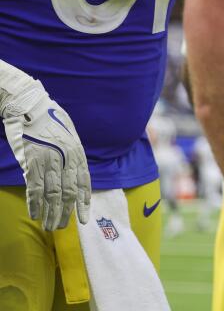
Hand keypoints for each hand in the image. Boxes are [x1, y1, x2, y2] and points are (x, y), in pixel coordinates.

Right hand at [1, 80, 90, 229]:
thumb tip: (75, 173)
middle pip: (68, 192)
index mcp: (77, 152)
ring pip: (52, 194)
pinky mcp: (31, 162)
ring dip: (51, 213)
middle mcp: (66, 158)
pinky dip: (35, 204)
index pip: (84, 182)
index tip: (84, 218)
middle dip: (67, 212)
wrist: (30, 105)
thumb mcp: (69, 136)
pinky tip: (35, 215)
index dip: (84, 202)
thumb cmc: (49, 120)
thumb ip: (72, 155)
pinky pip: (35, 188)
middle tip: (62, 227)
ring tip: (50, 226)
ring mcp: (48, 161)